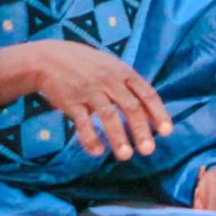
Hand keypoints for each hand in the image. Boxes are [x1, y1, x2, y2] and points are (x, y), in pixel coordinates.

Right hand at [0, 41, 171, 160]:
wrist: (49, 59)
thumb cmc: (87, 65)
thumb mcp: (112, 67)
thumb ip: (131, 88)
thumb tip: (152, 114)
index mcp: (123, 72)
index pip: (146, 94)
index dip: (158, 113)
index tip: (167, 132)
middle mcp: (109, 80)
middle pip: (131, 107)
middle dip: (141, 130)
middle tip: (149, 150)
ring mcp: (89, 90)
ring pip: (108, 116)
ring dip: (118, 137)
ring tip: (126, 156)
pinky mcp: (71, 101)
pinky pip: (82, 123)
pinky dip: (90, 138)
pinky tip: (98, 151)